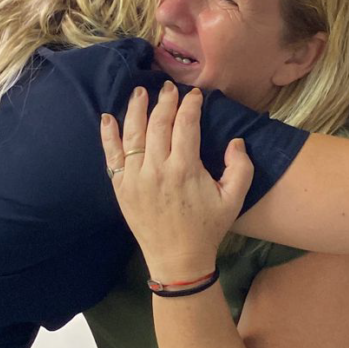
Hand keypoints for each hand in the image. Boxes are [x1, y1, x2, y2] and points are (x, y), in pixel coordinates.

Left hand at [100, 82, 252, 281]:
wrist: (177, 259)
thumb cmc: (207, 228)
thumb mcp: (234, 199)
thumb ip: (241, 167)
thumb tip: (236, 141)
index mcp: (185, 168)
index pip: (186, 124)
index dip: (190, 105)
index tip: (195, 95)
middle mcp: (157, 169)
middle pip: (158, 123)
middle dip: (165, 101)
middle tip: (169, 88)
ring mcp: (134, 177)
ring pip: (132, 134)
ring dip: (135, 109)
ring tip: (140, 92)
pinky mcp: (120, 186)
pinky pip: (111, 155)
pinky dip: (108, 135)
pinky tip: (107, 118)